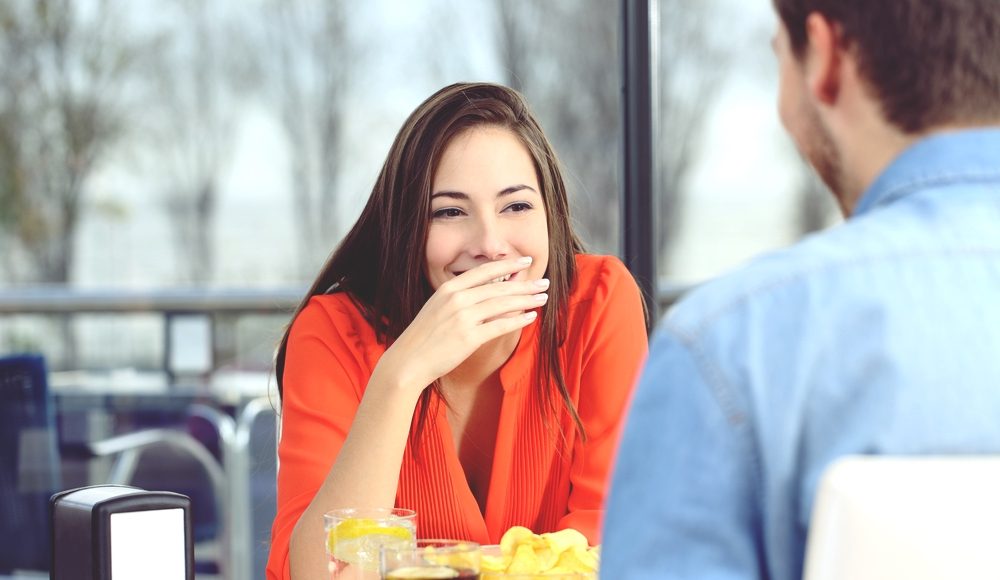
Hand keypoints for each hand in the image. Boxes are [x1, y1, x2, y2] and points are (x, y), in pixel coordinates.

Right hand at [375, 257, 548, 391]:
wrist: (408, 361)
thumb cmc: (423, 337)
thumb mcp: (437, 309)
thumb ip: (458, 299)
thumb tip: (484, 294)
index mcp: (448, 289)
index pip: (485, 272)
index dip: (508, 266)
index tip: (526, 262)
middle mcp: (457, 299)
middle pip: (499, 288)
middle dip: (525, 285)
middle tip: (544, 282)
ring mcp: (463, 318)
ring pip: (502, 305)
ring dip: (526, 300)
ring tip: (542, 298)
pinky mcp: (469, 338)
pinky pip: (499, 326)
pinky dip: (517, 320)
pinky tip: (531, 317)